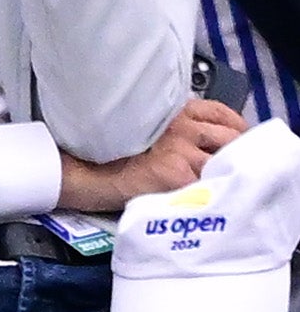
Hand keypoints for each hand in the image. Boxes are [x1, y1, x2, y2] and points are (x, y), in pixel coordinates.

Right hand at [57, 98, 249, 211]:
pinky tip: (204, 201)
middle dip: (236, 152)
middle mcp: (182, 125)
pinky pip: (205, 185)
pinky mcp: (173, 175)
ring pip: (221, 161)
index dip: (234, 127)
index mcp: (173, 111)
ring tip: (219, 188)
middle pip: (230, 136)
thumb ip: (168, 129)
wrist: (76, 172)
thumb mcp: (138, 128)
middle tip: (233, 169)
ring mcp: (180, 149)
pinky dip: (209, 193)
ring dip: (224, 175)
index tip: (236, 142)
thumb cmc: (99, 155)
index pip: (220, 113)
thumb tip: (192, 145)